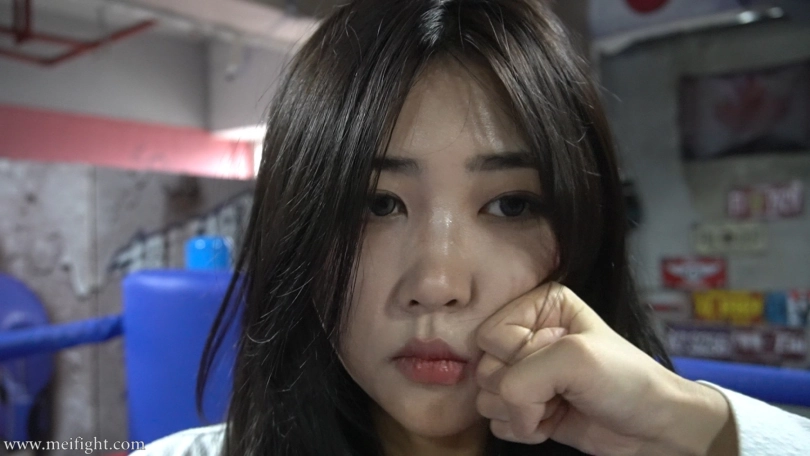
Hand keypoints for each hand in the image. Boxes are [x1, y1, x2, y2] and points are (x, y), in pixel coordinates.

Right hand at [474, 282, 736, 455]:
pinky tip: (554, 419)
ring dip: (523, 411)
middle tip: (561, 386)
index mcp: (536, 306)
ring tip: (560, 402)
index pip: (490, 336)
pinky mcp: (525, 407)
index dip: (520, 355)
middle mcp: (525, 335)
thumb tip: (504, 406)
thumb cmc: (625, 380)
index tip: (558, 357)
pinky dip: (524, 427)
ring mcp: (524, 373)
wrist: (653, 425)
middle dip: (521, 387)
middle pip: (483, 368)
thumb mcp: (574, 359)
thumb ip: (523, 377)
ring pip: (485, 397)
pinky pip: (496, 421)